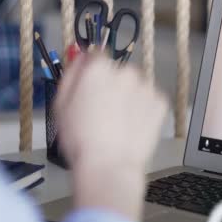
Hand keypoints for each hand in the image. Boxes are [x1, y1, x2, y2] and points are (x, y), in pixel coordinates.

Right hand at [55, 54, 167, 221]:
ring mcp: (146, 87)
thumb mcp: (61, 104)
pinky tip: (132, 127)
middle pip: (118, 71)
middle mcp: (125, 71)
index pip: (96, 56)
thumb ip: (71, 75)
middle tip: (103, 112)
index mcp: (99, 68)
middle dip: (112, 85)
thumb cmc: (81, 140)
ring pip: (135, 86)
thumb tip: (80, 58)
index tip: (90, 87)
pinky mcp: (160, 103)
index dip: (92, 72)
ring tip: (119, 123)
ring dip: (129, 97)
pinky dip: (144, 110)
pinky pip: (150, 100)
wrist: (109, 166)